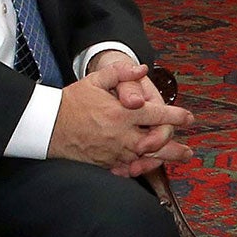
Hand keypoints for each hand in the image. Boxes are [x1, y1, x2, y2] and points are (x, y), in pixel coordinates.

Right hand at [49, 61, 192, 176]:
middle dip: (175, 146)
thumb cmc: (71, 101)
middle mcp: (121, 135)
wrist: (47, 125)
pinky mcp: (104, 163)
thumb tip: (142, 68)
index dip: (176, 116)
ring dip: (163, 158)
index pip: (156, 114)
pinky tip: (150, 166)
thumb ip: (120, 72)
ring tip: (179, 159)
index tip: (189, 118)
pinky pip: (128, 169)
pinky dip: (141, 168)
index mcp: (121, 113)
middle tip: (189, 150)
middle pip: (156, 142)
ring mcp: (113, 151)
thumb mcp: (95, 80)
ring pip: (145, 158)